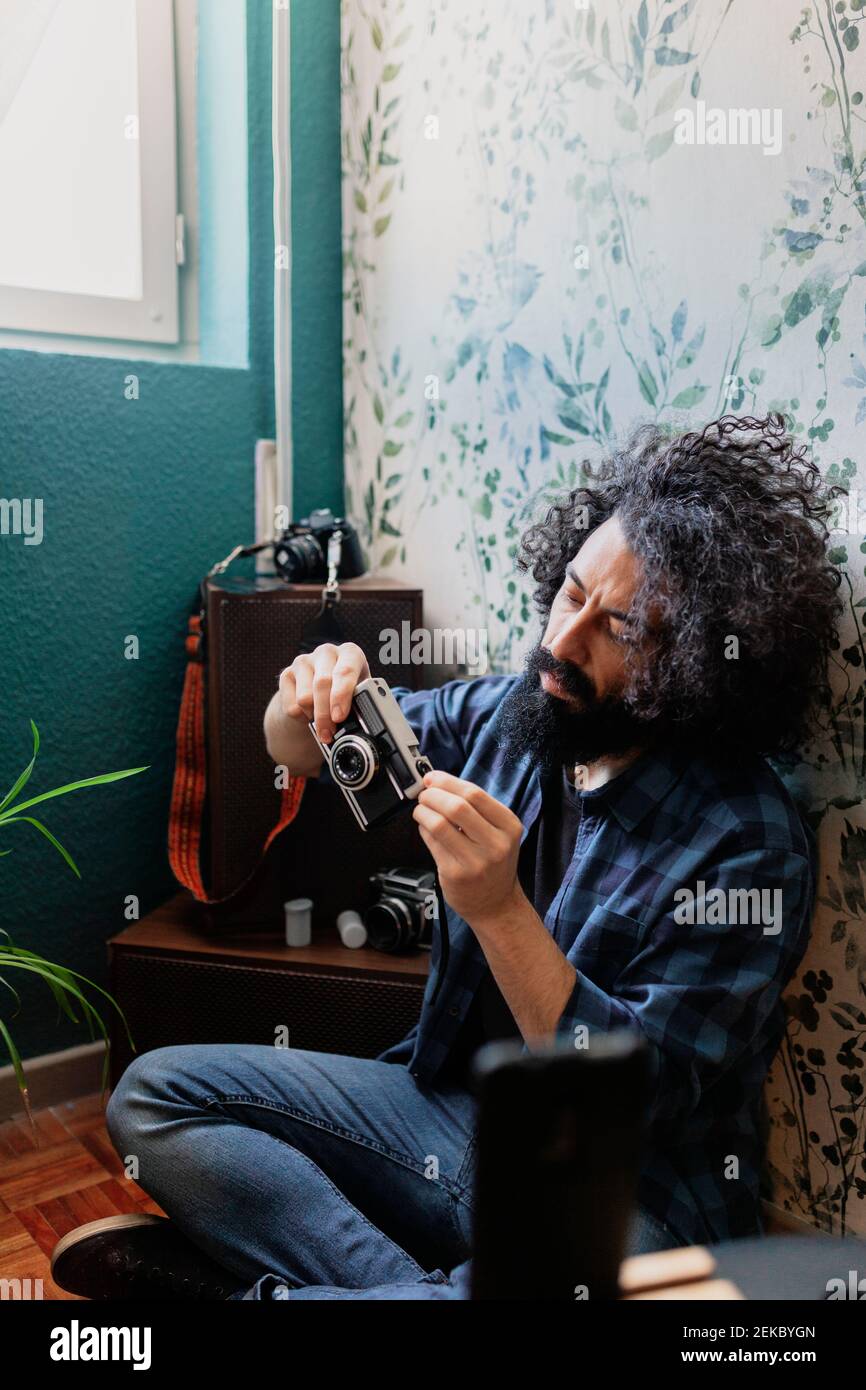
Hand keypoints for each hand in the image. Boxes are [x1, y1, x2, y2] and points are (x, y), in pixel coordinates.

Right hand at [278, 642, 370, 744]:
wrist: (320, 695)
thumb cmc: (346, 695)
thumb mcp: (358, 695)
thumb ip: (360, 704)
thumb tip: (363, 723)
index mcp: (350, 653)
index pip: (345, 671)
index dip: (341, 696)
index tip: (339, 717)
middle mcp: (327, 652)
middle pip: (322, 683)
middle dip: (325, 714)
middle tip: (328, 734)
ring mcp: (304, 661)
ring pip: (305, 698)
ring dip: (313, 718)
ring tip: (323, 723)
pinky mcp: (286, 674)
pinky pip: (291, 705)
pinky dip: (301, 717)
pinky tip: (309, 714)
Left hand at [412, 769, 524, 927]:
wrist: (496, 903)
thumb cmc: (493, 862)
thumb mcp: (498, 832)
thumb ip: (474, 807)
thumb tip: (436, 782)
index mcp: (509, 826)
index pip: (475, 794)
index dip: (448, 782)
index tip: (432, 778)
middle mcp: (496, 844)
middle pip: (457, 807)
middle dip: (433, 795)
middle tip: (424, 794)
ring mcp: (475, 862)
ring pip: (440, 824)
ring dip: (423, 811)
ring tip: (421, 810)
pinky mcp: (455, 874)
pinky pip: (432, 843)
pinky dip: (423, 829)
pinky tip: (426, 828)